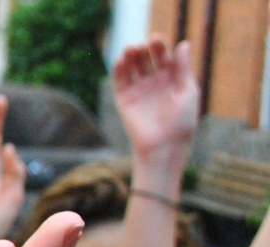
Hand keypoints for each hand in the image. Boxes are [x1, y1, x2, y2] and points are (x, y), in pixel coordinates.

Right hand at [113, 35, 197, 165]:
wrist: (163, 146)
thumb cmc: (181, 121)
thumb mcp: (187, 91)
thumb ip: (183, 68)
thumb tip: (183, 43)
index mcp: (172, 78)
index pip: (164, 55)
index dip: (159, 46)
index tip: (156, 39)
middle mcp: (154, 81)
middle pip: (146, 58)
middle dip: (144, 49)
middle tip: (142, 45)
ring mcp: (139, 89)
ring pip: (132, 66)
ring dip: (130, 55)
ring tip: (130, 48)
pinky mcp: (124, 99)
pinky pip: (120, 80)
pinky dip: (118, 68)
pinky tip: (120, 60)